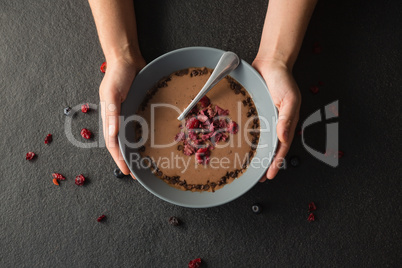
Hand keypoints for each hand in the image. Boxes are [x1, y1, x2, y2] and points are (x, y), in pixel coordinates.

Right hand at [100, 57, 145, 177]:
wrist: (126, 58)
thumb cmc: (117, 74)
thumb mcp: (112, 93)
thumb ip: (111, 113)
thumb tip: (112, 135)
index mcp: (109, 117)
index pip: (113, 144)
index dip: (119, 158)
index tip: (126, 171)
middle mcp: (117, 117)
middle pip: (121, 143)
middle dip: (127, 158)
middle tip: (136, 172)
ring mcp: (127, 113)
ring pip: (129, 136)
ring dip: (134, 150)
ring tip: (142, 162)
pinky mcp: (136, 107)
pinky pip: (138, 125)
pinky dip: (141, 136)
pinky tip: (148, 141)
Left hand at [252, 58, 300, 180]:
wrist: (271, 63)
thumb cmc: (283, 80)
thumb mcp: (290, 99)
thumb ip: (287, 118)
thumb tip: (283, 138)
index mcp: (286, 123)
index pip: (281, 148)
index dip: (275, 162)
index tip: (268, 175)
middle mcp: (275, 124)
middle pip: (270, 148)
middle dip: (264, 163)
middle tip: (256, 178)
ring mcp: (265, 119)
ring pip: (260, 141)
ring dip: (255, 154)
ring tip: (247, 167)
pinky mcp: (255, 112)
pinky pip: (251, 128)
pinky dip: (246, 139)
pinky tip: (239, 145)